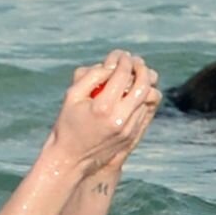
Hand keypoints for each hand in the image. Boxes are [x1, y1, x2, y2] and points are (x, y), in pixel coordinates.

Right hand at [49, 50, 161, 177]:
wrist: (71, 159)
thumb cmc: (67, 124)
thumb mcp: (72, 96)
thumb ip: (91, 76)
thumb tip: (112, 66)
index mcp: (102, 107)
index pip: (122, 76)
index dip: (124, 61)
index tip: (122, 55)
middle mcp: (119, 119)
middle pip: (142, 86)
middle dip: (141, 69)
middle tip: (136, 62)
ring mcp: (128, 130)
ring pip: (148, 99)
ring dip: (145, 83)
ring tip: (138, 75)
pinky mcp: (132, 136)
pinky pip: (146, 112)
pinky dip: (144, 98)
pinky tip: (136, 92)